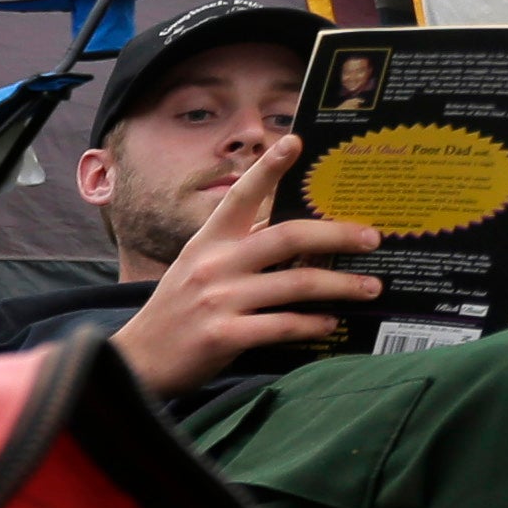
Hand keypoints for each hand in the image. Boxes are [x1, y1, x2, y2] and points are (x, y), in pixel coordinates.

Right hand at [104, 140, 380, 399]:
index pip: (241, 196)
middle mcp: (214, 265)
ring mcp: (218, 300)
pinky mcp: (224, 336)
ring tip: (371, 288)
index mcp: (207, 242)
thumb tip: (297, 239)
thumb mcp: (197, 269)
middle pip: (287, 237)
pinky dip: (314, 324)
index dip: (268, 168)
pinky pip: (283, 325)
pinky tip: (330, 323)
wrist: (136, 364)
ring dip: (341, 285)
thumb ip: (239, 251)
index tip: (296, 142)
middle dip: (337, 234)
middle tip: (371, 238)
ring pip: (296, 283)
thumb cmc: (176, 314)